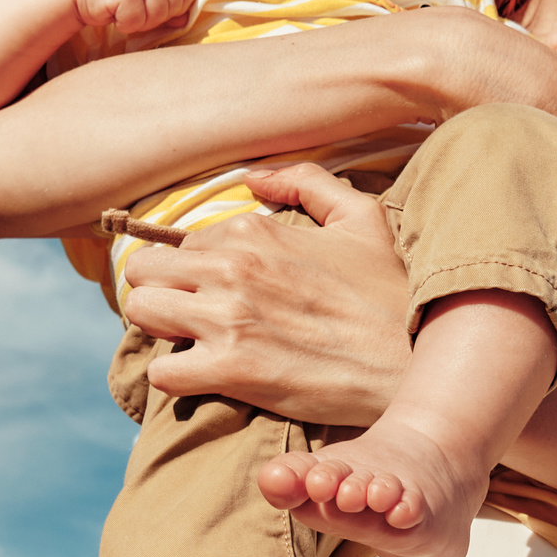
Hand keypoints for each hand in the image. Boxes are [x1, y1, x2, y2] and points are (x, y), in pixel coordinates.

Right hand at [69, 0, 197, 37]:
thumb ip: (169, 7)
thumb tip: (185, 20)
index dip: (172, 10)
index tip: (149, 6)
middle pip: (175, 8)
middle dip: (154, 17)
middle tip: (133, 8)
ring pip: (157, 16)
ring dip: (138, 22)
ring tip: (123, 8)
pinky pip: (136, 21)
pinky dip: (123, 24)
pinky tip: (113, 11)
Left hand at [119, 164, 412, 425]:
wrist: (414, 364)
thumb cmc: (392, 293)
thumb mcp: (362, 219)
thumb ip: (307, 182)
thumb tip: (254, 180)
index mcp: (254, 232)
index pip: (181, 242)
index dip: (194, 268)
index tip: (217, 289)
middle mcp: (232, 268)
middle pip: (143, 273)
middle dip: (161, 292)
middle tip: (191, 315)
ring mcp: (228, 319)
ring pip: (141, 314)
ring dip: (161, 330)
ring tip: (194, 342)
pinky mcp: (231, 370)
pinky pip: (162, 371)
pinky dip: (176, 377)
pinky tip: (205, 376)